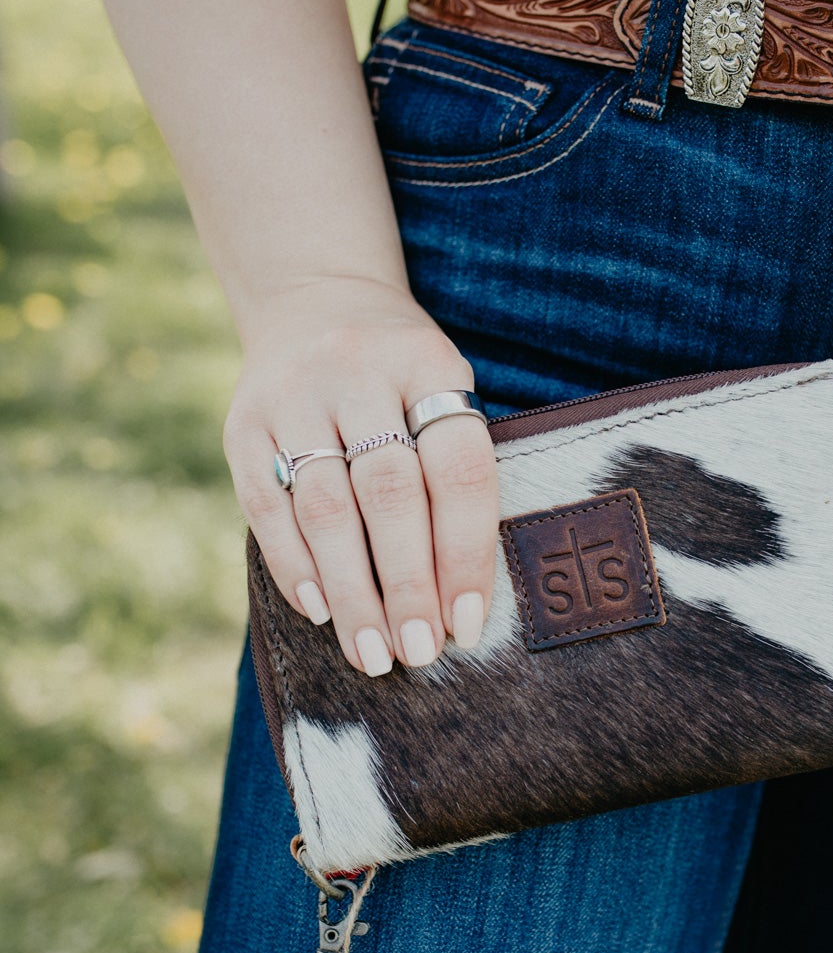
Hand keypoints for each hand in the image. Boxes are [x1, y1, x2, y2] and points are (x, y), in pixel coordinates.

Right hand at [225, 279, 497, 673]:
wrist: (314, 298)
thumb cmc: (401, 377)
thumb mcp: (442, 392)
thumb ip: (452, 476)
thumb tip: (459, 604)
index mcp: (427, 364)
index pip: (458, 470)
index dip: (466, 553)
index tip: (470, 625)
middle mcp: (359, 373)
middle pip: (390, 494)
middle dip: (407, 585)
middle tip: (418, 653)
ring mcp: (294, 395)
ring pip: (325, 509)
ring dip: (352, 593)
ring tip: (372, 654)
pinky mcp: (243, 422)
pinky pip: (266, 506)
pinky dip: (294, 566)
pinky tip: (320, 612)